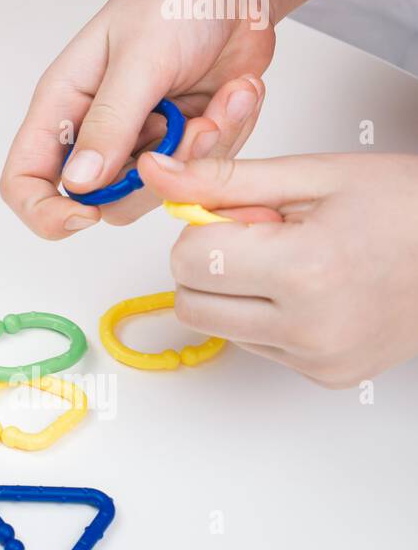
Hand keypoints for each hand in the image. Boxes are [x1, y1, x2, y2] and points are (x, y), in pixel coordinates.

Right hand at [0, 0, 275, 238]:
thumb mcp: (140, 59)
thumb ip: (109, 125)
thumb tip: (76, 187)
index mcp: (63, 104)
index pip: (24, 180)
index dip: (45, 210)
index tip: (86, 214)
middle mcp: (97, 127)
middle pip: (102, 199)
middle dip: (152, 175)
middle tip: (184, 127)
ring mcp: (144, 136)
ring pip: (161, 189)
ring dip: (201, 150)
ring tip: (220, 99)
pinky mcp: (187, 137)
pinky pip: (206, 169)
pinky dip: (230, 134)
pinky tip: (234, 91)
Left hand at [139, 151, 417, 386]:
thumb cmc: (409, 206)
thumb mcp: (315, 174)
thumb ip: (224, 178)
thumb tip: (156, 172)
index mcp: (305, 271)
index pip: (189, 260)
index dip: (204, 226)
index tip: (243, 211)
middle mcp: (310, 329)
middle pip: (190, 302)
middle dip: (206, 263)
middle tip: (262, 235)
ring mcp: (319, 360)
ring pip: (217, 325)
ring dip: (233, 290)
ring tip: (291, 259)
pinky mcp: (326, 376)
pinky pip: (255, 345)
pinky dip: (264, 314)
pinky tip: (309, 286)